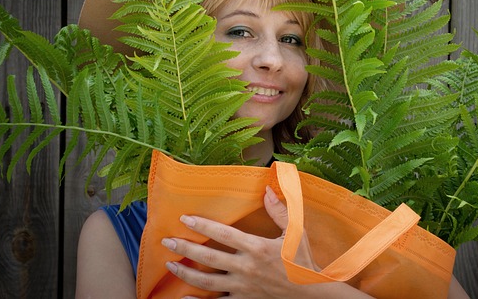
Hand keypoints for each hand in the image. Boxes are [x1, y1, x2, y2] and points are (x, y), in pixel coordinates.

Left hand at [161, 186, 316, 297]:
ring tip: (170, 264)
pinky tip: (183, 298)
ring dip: (186, 273)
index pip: (223, 234)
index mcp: (257, 247)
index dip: (202, 225)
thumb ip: (280, 210)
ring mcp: (243, 287)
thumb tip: (267, 189)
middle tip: (167, 241)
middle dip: (184, 248)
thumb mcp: (296, 232)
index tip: (184, 218)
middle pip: (208, 257)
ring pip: (207, 281)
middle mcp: (246, 267)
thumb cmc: (302, 261)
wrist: (311, 295)